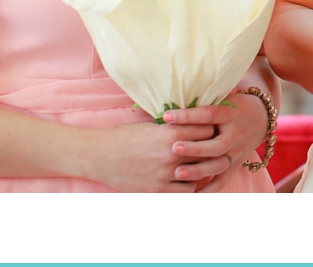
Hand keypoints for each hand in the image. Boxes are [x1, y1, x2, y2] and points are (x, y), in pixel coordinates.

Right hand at [86, 120, 217, 191]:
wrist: (98, 155)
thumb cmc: (125, 136)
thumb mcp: (152, 124)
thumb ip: (176, 126)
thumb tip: (198, 121)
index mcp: (172, 132)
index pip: (208, 130)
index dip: (211, 130)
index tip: (212, 131)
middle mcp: (172, 153)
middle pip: (208, 151)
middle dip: (212, 149)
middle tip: (214, 148)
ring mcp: (166, 174)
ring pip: (201, 172)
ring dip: (203, 169)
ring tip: (203, 165)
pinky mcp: (158, 190)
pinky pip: (187, 191)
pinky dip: (191, 186)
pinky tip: (188, 180)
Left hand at [163, 94, 269, 192]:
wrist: (260, 119)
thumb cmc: (232, 106)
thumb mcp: (222, 99)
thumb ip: (201, 103)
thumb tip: (170, 101)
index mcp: (230, 114)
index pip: (208, 114)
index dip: (188, 115)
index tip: (166, 116)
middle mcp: (236, 134)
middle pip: (217, 145)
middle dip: (195, 148)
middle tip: (173, 148)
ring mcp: (238, 151)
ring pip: (219, 165)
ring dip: (199, 170)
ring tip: (177, 173)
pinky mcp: (236, 165)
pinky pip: (223, 180)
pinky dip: (208, 190)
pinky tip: (191, 195)